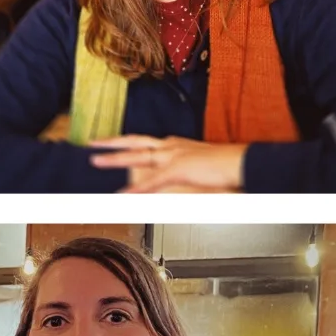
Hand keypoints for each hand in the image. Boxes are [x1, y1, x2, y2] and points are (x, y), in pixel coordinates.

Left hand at [89, 134, 247, 193]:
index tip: (110, 142)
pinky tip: (124, 194)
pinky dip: (137, 188)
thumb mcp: (199, 166)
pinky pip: (153, 180)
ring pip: (137, 156)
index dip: (125, 142)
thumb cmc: (227, 165)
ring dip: (114, 159)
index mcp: (176, 144)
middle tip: (92, 143)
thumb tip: (170, 179)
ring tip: (96, 161)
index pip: (144, 141)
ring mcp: (174, 156)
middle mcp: (171, 146)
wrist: (244, 163)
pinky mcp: (180, 169)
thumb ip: (183, 171)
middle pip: (134, 142)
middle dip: (111, 143)